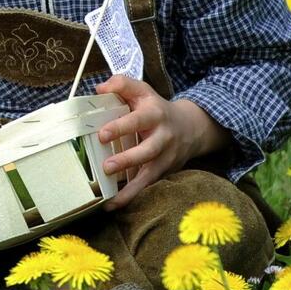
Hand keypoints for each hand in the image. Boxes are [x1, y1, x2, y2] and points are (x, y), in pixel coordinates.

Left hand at [94, 75, 229, 209]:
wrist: (191, 127)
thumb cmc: (156, 108)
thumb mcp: (142, 91)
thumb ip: (122, 85)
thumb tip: (99, 89)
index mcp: (155, 115)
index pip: (137, 120)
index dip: (120, 126)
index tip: (102, 135)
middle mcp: (163, 138)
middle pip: (147, 151)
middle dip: (128, 160)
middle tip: (106, 167)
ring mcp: (166, 158)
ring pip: (151, 175)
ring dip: (132, 189)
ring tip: (111, 200)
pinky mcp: (165, 172)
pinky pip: (150, 186)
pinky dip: (134, 197)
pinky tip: (114, 205)